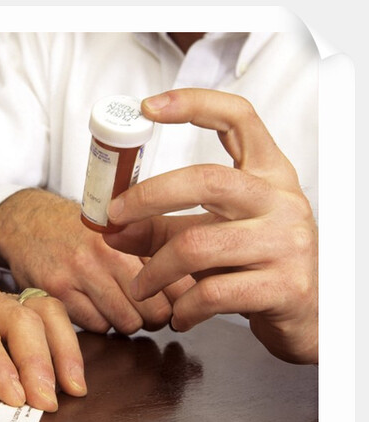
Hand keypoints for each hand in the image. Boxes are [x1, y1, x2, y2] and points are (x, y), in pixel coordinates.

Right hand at [0, 188, 176, 334]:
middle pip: (155, 309)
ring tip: (121, 309)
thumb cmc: (76, 228)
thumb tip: (192, 288)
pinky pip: (97, 326)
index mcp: (128, 234)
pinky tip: (95, 308)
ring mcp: (79, 273)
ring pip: (127, 322)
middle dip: (156, 317)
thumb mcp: (117, 228)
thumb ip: (151, 249)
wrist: (25, 221)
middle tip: (150, 312)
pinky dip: (101, 324)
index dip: (181, 299)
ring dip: (128, 322)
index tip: (179, 304)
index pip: (175, 280)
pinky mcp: (57, 292)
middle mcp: (105, 253)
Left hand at [0, 221, 86, 411]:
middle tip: (46, 403)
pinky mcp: (1, 301)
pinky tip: (71, 369)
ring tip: (72, 388)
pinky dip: (62, 337)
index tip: (12, 394)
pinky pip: (42, 311)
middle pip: (17, 317)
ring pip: (39, 310)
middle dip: (37, 361)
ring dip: (61, 348)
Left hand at [103, 88, 317, 363]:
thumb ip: (162, 229)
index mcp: (268, 174)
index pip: (238, 118)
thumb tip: (110, 229)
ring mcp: (287, 242)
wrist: (310, 317)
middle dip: (147, 197)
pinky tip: (179, 315)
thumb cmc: (254, 267)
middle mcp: (282, 200)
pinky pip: (213, 292)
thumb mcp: (213, 236)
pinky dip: (183, 308)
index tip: (147, 107)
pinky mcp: (284, 286)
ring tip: (140, 286)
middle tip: (113, 219)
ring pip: (198, 245)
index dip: (193, 104)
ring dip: (154, 270)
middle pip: (206, 180)